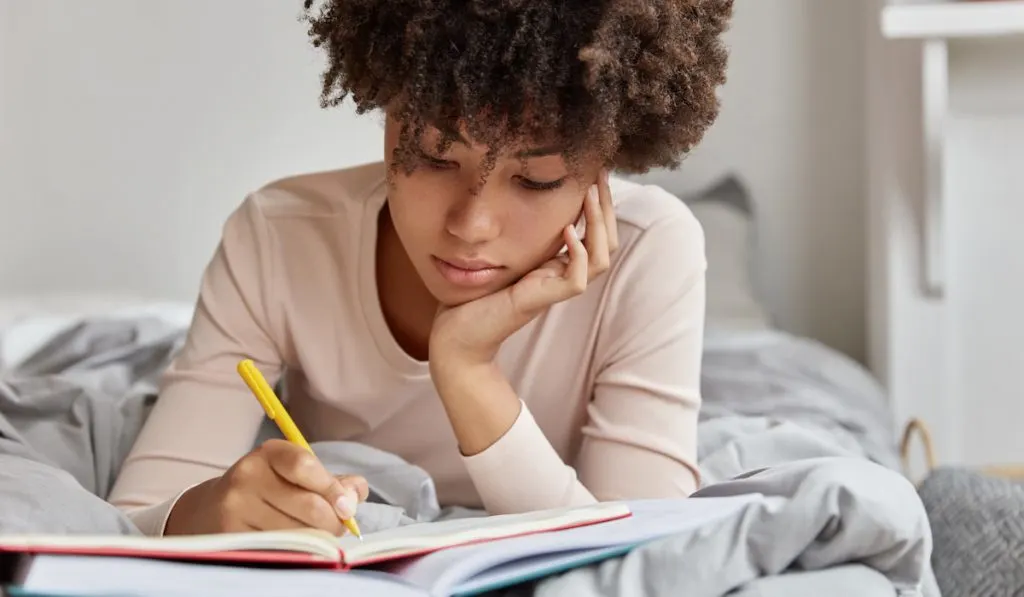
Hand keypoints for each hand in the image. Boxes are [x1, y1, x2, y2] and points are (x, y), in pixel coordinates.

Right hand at [164, 439, 368, 535]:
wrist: (210, 512)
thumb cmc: (267, 492)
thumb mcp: (296, 476)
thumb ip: (332, 482)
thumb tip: (358, 492)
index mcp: (269, 454)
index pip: (304, 465)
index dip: (332, 488)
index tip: (347, 507)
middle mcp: (247, 476)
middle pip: (308, 506)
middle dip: (332, 522)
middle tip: (337, 529)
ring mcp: (235, 508)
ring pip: (297, 532)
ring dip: (316, 541)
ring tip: (315, 539)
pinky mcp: (229, 537)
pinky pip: (278, 549)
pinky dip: (295, 553)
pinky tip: (296, 549)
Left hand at [429, 170, 619, 368]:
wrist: (456, 335)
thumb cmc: (473, 295)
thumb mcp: (500, 252)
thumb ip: (517, 233)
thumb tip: (521, 195)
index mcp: (555, 265)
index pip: (595, 234)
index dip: (600, 206)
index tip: (594, 173)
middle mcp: (560, 276)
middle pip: (606, 243)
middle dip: (606, 208)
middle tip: (600, 176)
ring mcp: (553, 290)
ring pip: (599, 259)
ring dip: (598, 225)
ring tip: (590, 195)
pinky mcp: (541, 301)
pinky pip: (576, 280)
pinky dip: (577, 253)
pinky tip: (567, 231)